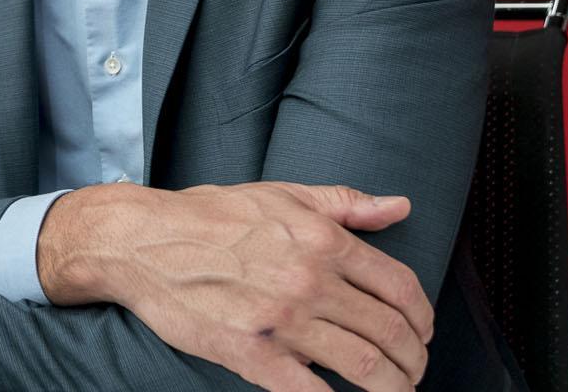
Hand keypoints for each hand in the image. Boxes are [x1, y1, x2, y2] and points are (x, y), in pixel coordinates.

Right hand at [39, 182, 432, 391]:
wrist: (143, 242)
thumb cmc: (210, 216)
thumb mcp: (281, 195)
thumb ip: (344, 204)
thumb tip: (400, 207)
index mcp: (323, 240)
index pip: (400, 286)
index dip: (423, 318)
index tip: (423, 333)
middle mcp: (310, 280)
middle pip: (391, 332)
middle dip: (414, 360)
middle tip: (413, 371)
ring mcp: (282, 320)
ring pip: (365, 367)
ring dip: (393, 388)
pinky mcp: (252, 354)